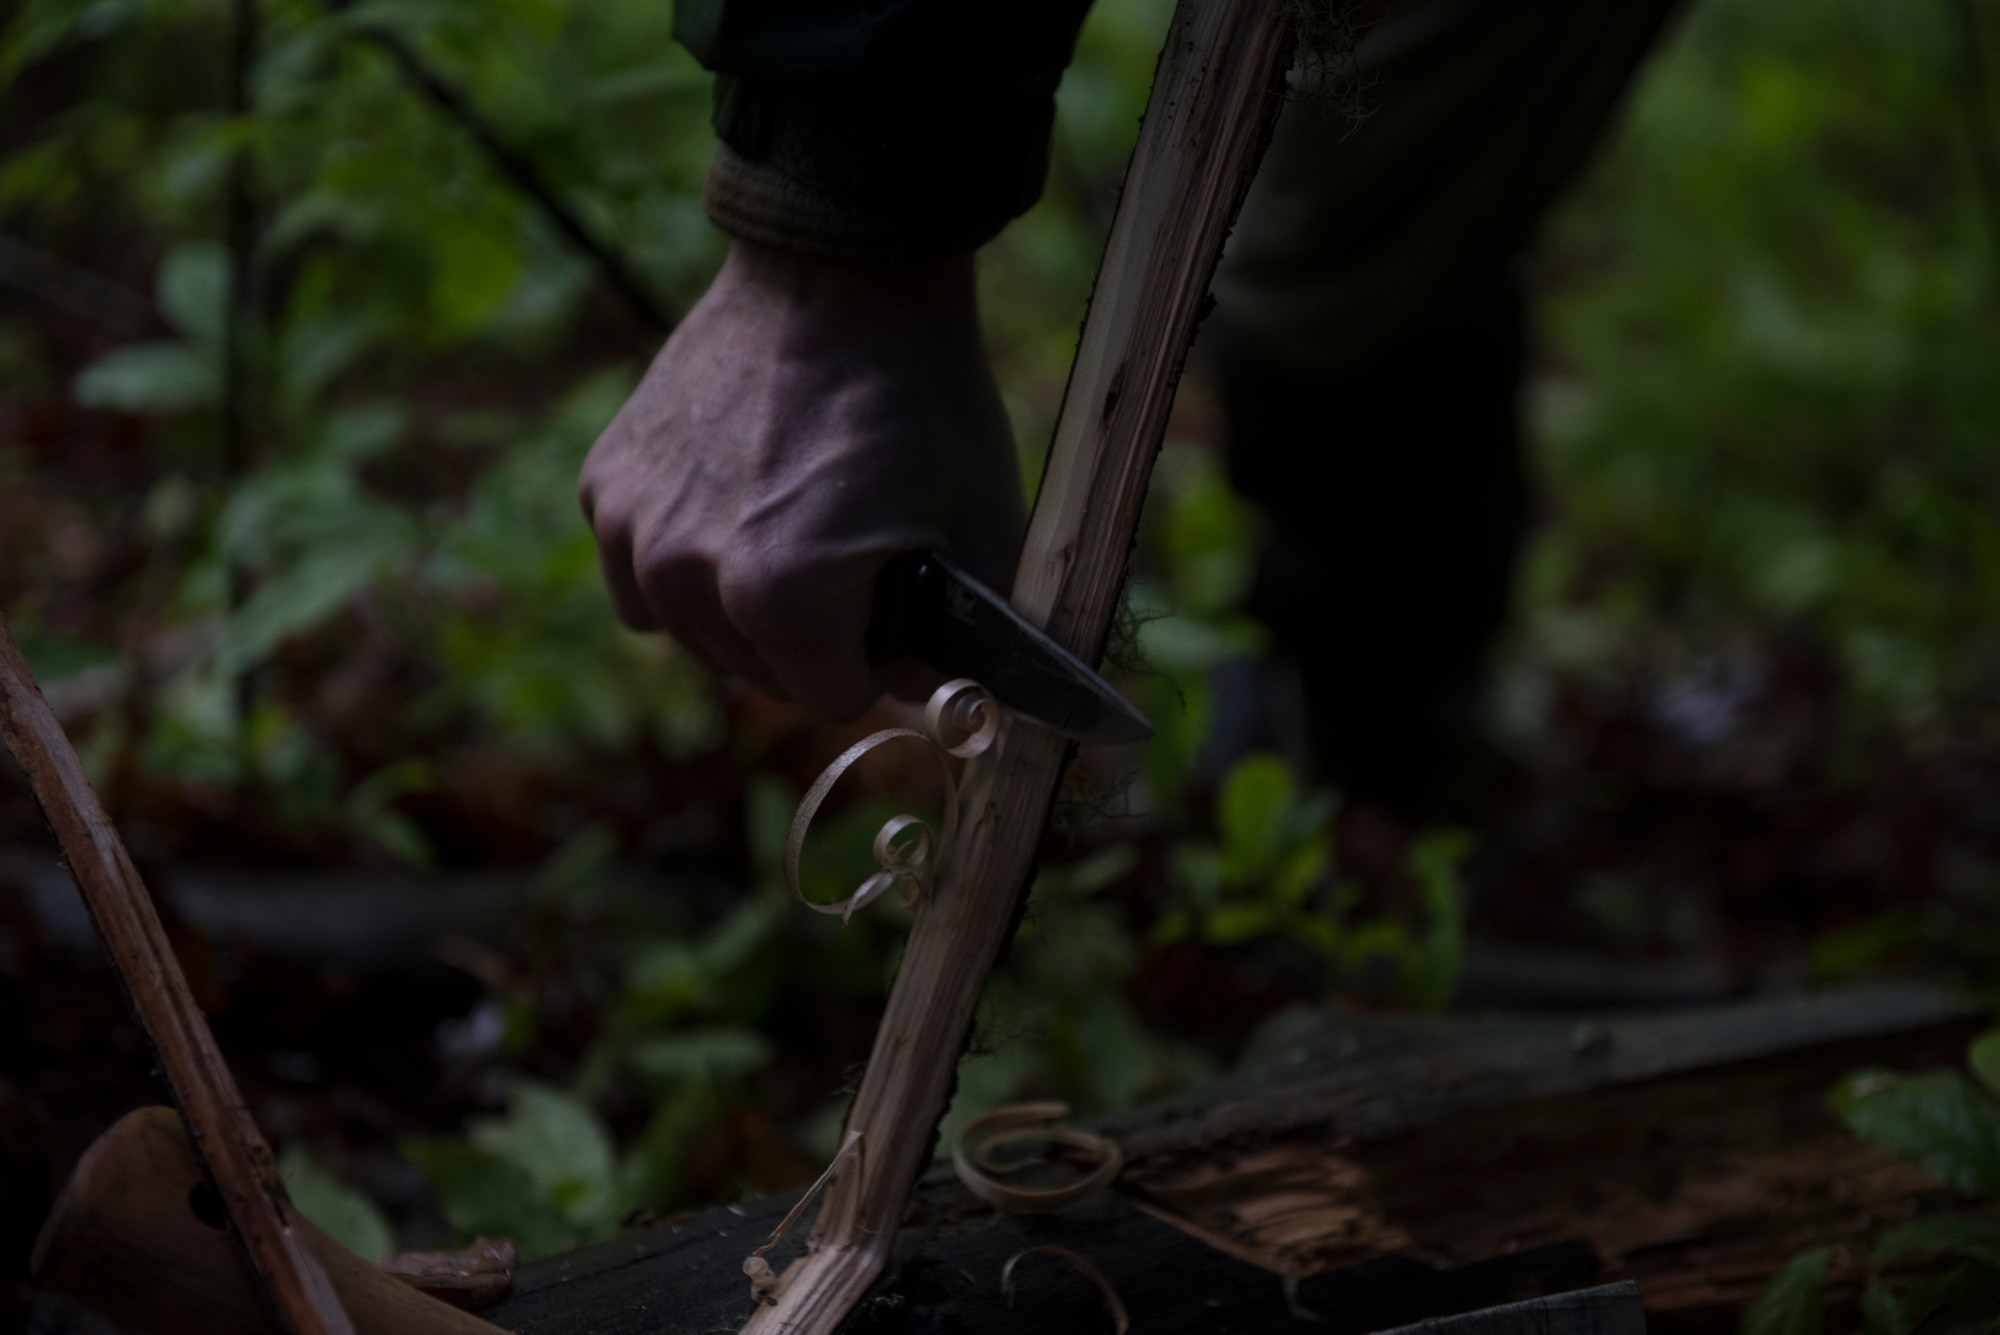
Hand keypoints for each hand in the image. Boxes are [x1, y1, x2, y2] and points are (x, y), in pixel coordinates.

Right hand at [580, 240, 1024, 721]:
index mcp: (778, 597)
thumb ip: (973, 645)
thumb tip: (955, 711)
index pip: (833, 699)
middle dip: (813, 638)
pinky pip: (642, 580)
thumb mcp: (985, 527)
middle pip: (760, 677)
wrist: (841, 273)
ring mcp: (632, 527)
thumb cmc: (923, 398)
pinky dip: (685, 564)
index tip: (895, 589)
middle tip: (853, 545)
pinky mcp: (604, 485)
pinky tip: (734, 500)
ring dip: (744, 608)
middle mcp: (685, 574)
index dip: (878, 653)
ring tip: (794, 520)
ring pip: (696, 636)